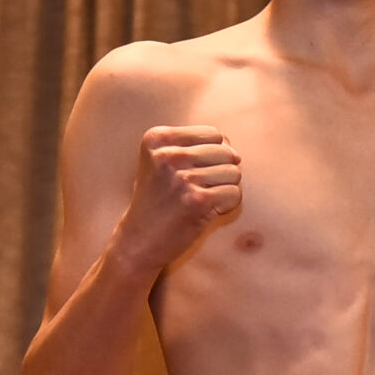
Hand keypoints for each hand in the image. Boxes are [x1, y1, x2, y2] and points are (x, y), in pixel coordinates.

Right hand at [113, 125, 241, 272]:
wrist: (138, 240)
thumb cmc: (158, 199)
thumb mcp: (162, 162)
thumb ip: (195, 146)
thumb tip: (235, 152)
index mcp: (157, 138)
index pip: (214, 134)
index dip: (214, 155)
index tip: (193, 172)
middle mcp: (168, 155)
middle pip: (227, 152)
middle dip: (221, 172)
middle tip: (197, 190)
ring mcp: (182, 178)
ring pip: (234, 173)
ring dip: (224, 189)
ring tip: (199, 200)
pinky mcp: (197, 201)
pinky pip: (235, 194)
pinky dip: (226, 205)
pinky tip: (204, 211)